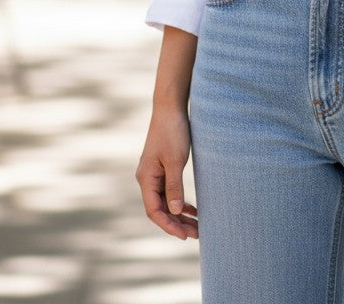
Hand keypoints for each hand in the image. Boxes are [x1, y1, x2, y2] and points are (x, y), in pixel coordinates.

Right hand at [136, 107, 198, 239]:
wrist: (170, 108)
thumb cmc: (172, 132)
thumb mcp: (175, 160)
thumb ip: (175, 186)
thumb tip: (176, 211)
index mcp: (146, 178)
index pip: (154, 211)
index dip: (169, 225)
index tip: (185, 235)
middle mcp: (147, 178)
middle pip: (160, 209)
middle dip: (177, 223)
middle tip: (197, 234)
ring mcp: (154, 173)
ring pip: (166, 201)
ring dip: (180, 214)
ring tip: (197, 226)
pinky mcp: (162, 167)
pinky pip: (169, 191)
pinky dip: (180, 201)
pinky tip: (192, 209)